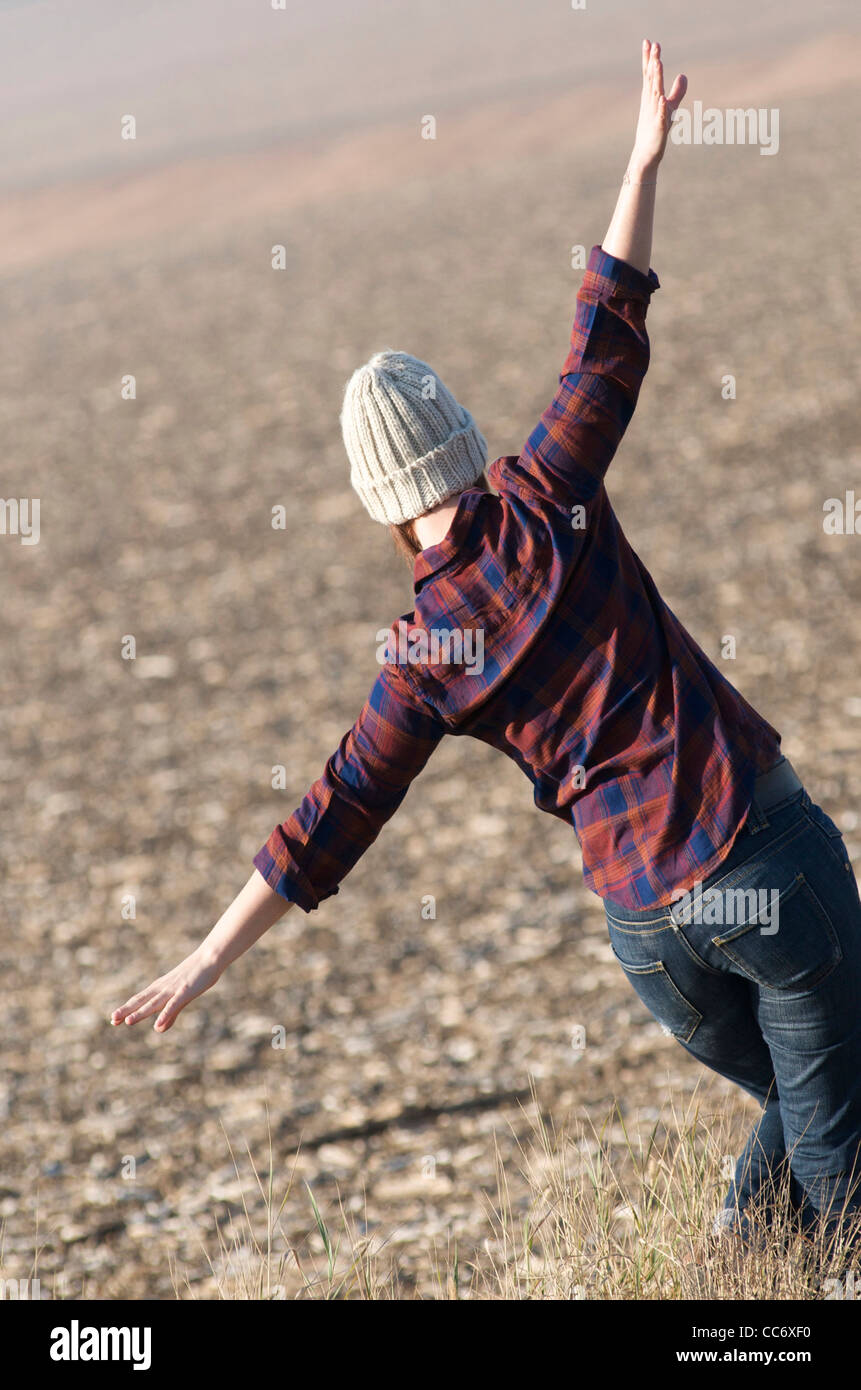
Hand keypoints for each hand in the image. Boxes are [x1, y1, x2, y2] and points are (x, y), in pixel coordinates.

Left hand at [110, 946, 221, 1031]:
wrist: (210, 957)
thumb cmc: (197, 976)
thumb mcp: (182, 998)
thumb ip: (171, 1015)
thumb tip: (158, 1029)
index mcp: (161, 988)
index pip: (140, 999)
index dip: (127, 1009)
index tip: (113, 1019)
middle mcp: (163, 988)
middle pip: (142, 1000)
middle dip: (127, 1010)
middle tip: (112, 1020)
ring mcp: (173, 989)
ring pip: (154, 1003)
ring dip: (141, 1012)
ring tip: (127, 1022)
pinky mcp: (185, 992)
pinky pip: (173, 1005)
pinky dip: (165, 1015)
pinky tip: (157, 1025)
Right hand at [631, 39, 686, 172]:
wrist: (646, 154)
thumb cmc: (656, 130)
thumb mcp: (670, 107)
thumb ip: (677, 91)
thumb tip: (683, 75)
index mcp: (651, 96)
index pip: (649, 74)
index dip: (649, 58)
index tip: (649, 41)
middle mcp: (650, 103)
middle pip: (651, 79)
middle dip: (652, 62)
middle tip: (654, 45)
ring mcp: (653, 115)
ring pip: (655, 94)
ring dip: (656, 79)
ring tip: (657, 63)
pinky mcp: (658, 128)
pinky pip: (660, 117)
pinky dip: (661, 108)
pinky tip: (663, 100)